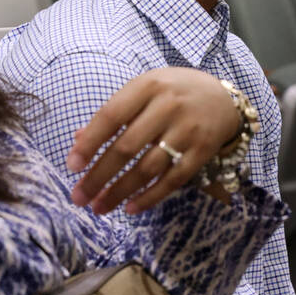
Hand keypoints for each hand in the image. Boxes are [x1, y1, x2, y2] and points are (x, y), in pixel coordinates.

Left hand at [65, 67, 241, 214]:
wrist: (223, 98)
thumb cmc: (172, 93)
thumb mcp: (143, 89)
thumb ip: (114, 112)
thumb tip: (78, 140)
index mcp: (147, 86)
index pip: (111, 116)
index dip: (90, 143)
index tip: (72, 166)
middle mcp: (168, 107)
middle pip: (127, 147)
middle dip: (99, 176)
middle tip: (79, 197)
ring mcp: (187, 131)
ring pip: (148, 168)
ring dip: (120, 192)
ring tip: (99, 207)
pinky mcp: (202, 152)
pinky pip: (173, 180)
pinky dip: (150, 197)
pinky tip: (130, 208)